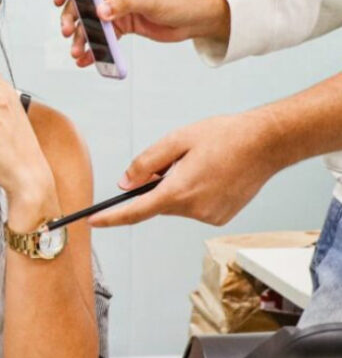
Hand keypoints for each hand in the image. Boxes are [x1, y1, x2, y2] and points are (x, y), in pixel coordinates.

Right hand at [52, 0, 229, 66]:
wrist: (195, 17)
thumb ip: (122, 4)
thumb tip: (101, 12)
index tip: (59, 0)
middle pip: (80, 3)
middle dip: (72, 19)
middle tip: (70, 33)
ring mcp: (115, 9)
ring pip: (89, 23)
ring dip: (82, 38)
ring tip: (79, 53)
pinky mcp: (121, 26)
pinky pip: (101, 37)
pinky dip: (94, 48)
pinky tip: (88, 59)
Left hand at [89, 111, 283, 226]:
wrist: (266, 143)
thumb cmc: (224, 136)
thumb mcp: (176, 140)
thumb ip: (145, 163)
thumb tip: (126, 183)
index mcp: (179, 191)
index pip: (135, 211)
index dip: (111, 218)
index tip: (93, 221)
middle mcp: (194, 209)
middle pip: (157, 203)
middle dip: (157, 185)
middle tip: (177, 160)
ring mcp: (209, 216)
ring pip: (176, 204)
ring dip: (178, 188)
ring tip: (202, 165)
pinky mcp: (220, 217)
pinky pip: (194, 207)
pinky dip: (194, 193)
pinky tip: (212, 175)